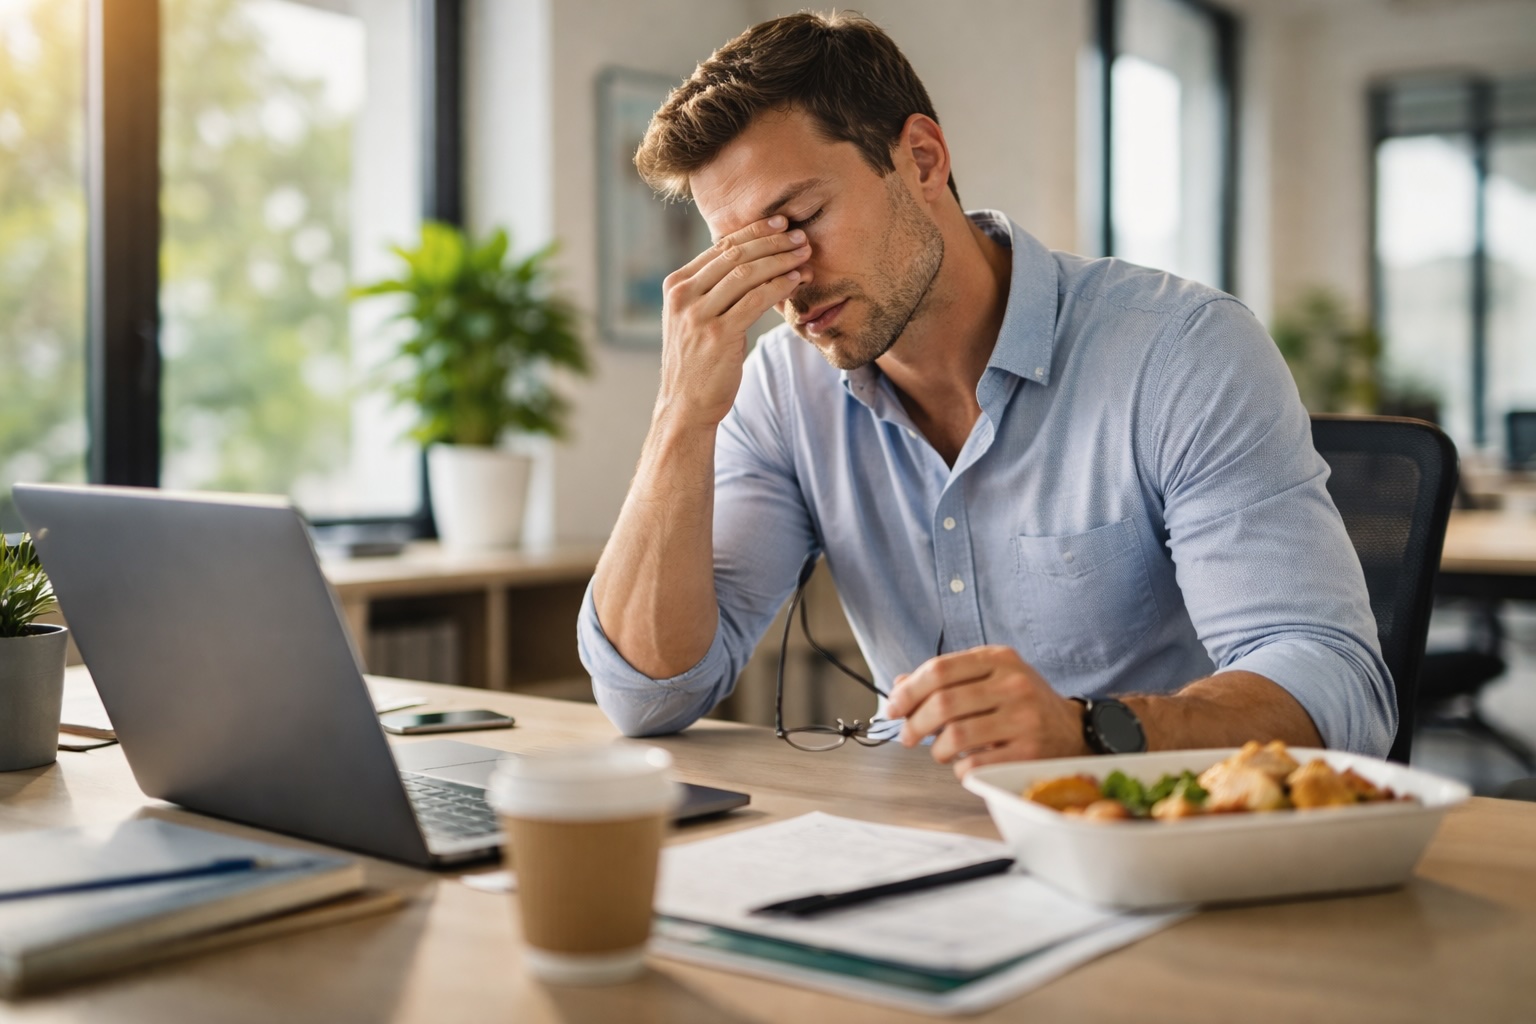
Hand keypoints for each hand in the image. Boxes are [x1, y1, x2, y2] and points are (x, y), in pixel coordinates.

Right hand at [657, 215, 812, 428]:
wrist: (685, 405)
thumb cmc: (697, 362)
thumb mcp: (693, 319)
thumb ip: (711, 291)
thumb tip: (747, 262)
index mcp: (676, 286)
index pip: (719, 247)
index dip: (753, 232)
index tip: (780, 223)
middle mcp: (683, 296)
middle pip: (734, 255)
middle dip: (772, 241)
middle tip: (800, 235)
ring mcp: (698, 315)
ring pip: (746, 274)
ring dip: (780, 260)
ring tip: (805, 254)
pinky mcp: (718, 335)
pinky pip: (755, 300)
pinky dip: (779, 286)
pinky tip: (796, 280)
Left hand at [883, 646, 1088, 777]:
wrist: (1073, 729)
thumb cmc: (1021, 703)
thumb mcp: (990, 677)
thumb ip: (947, 678)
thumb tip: (898, 687)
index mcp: (999, 659)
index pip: (939, 670)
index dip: (907, 691)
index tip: (892, 708)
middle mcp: (1013, 684)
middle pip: (943, 704)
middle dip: (914, 724)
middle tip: (906, 736)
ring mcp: (1023, 718)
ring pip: (955, 736)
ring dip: (935, 749)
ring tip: (938, 751)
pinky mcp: (1028, 752)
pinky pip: (974, 764)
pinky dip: (958, 768)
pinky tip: (963, 763)